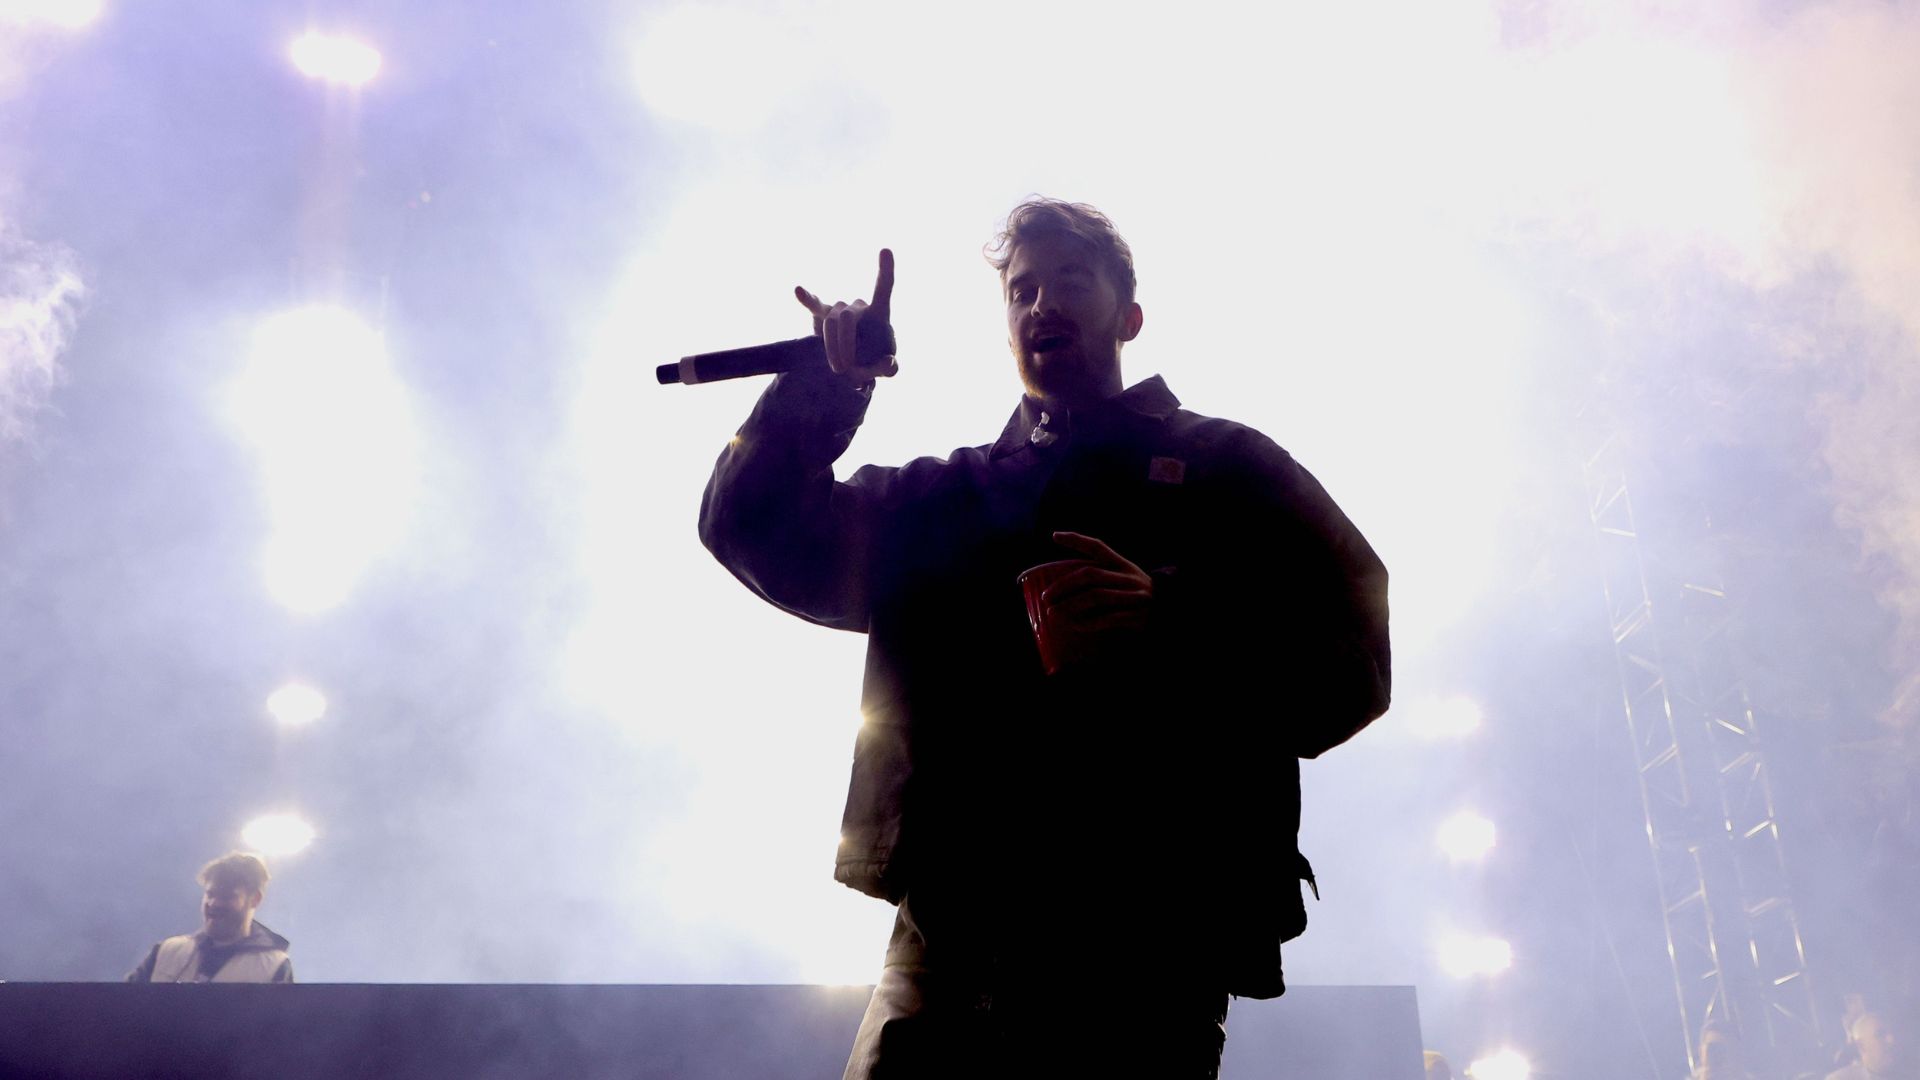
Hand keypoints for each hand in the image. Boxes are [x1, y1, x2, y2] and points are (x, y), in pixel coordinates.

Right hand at [795, 248, 897, 382]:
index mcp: (879, 314)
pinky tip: (798, 290)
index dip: (885, 270)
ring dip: (833, 348)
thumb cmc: (872, 362)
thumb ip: (890, 368)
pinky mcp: (822, 317)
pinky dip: (807, 298)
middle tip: (848, 370)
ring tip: (840, 370)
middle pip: (847, 317)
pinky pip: (814, 305)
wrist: (852, 368)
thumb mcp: (885, 369)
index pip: (883, 287)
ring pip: (831, 322)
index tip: (885, 250)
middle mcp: (858, 307)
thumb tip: (888, 362)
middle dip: (845, 343)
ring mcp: (838, 310)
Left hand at [1041, 531, 1153, 641]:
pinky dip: (1088, 623)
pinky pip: (1107, 618)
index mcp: (1123, 564)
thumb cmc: (1139, 594)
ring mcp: (1133, 596)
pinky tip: (1074, 626)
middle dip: (1064, 585)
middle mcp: (1128, 577)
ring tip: (1053, 613)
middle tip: (1045, 596)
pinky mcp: (1136, 616)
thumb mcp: (1126, 576)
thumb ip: (1104, 573)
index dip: (1077, 540)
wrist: (1171, 611)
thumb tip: (1067, 580)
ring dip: (1070, 605)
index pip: (1098, 547)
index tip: (1054, 536)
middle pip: (1090, 575)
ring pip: (1096, 596)